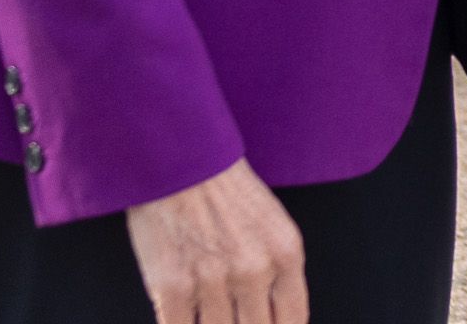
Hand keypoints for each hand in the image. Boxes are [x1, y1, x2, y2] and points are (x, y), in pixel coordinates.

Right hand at [124, 158, 305, 323]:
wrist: (178, 159)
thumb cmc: (223, 192)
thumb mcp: (270, 226)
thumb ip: (278, 273)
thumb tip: (275, 321)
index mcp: (286, 254)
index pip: (293, 321)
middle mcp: (256, 270)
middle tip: (230, 314)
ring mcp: (214, 280)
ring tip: (204, 305)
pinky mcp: (173, 287)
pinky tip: (180, 314)